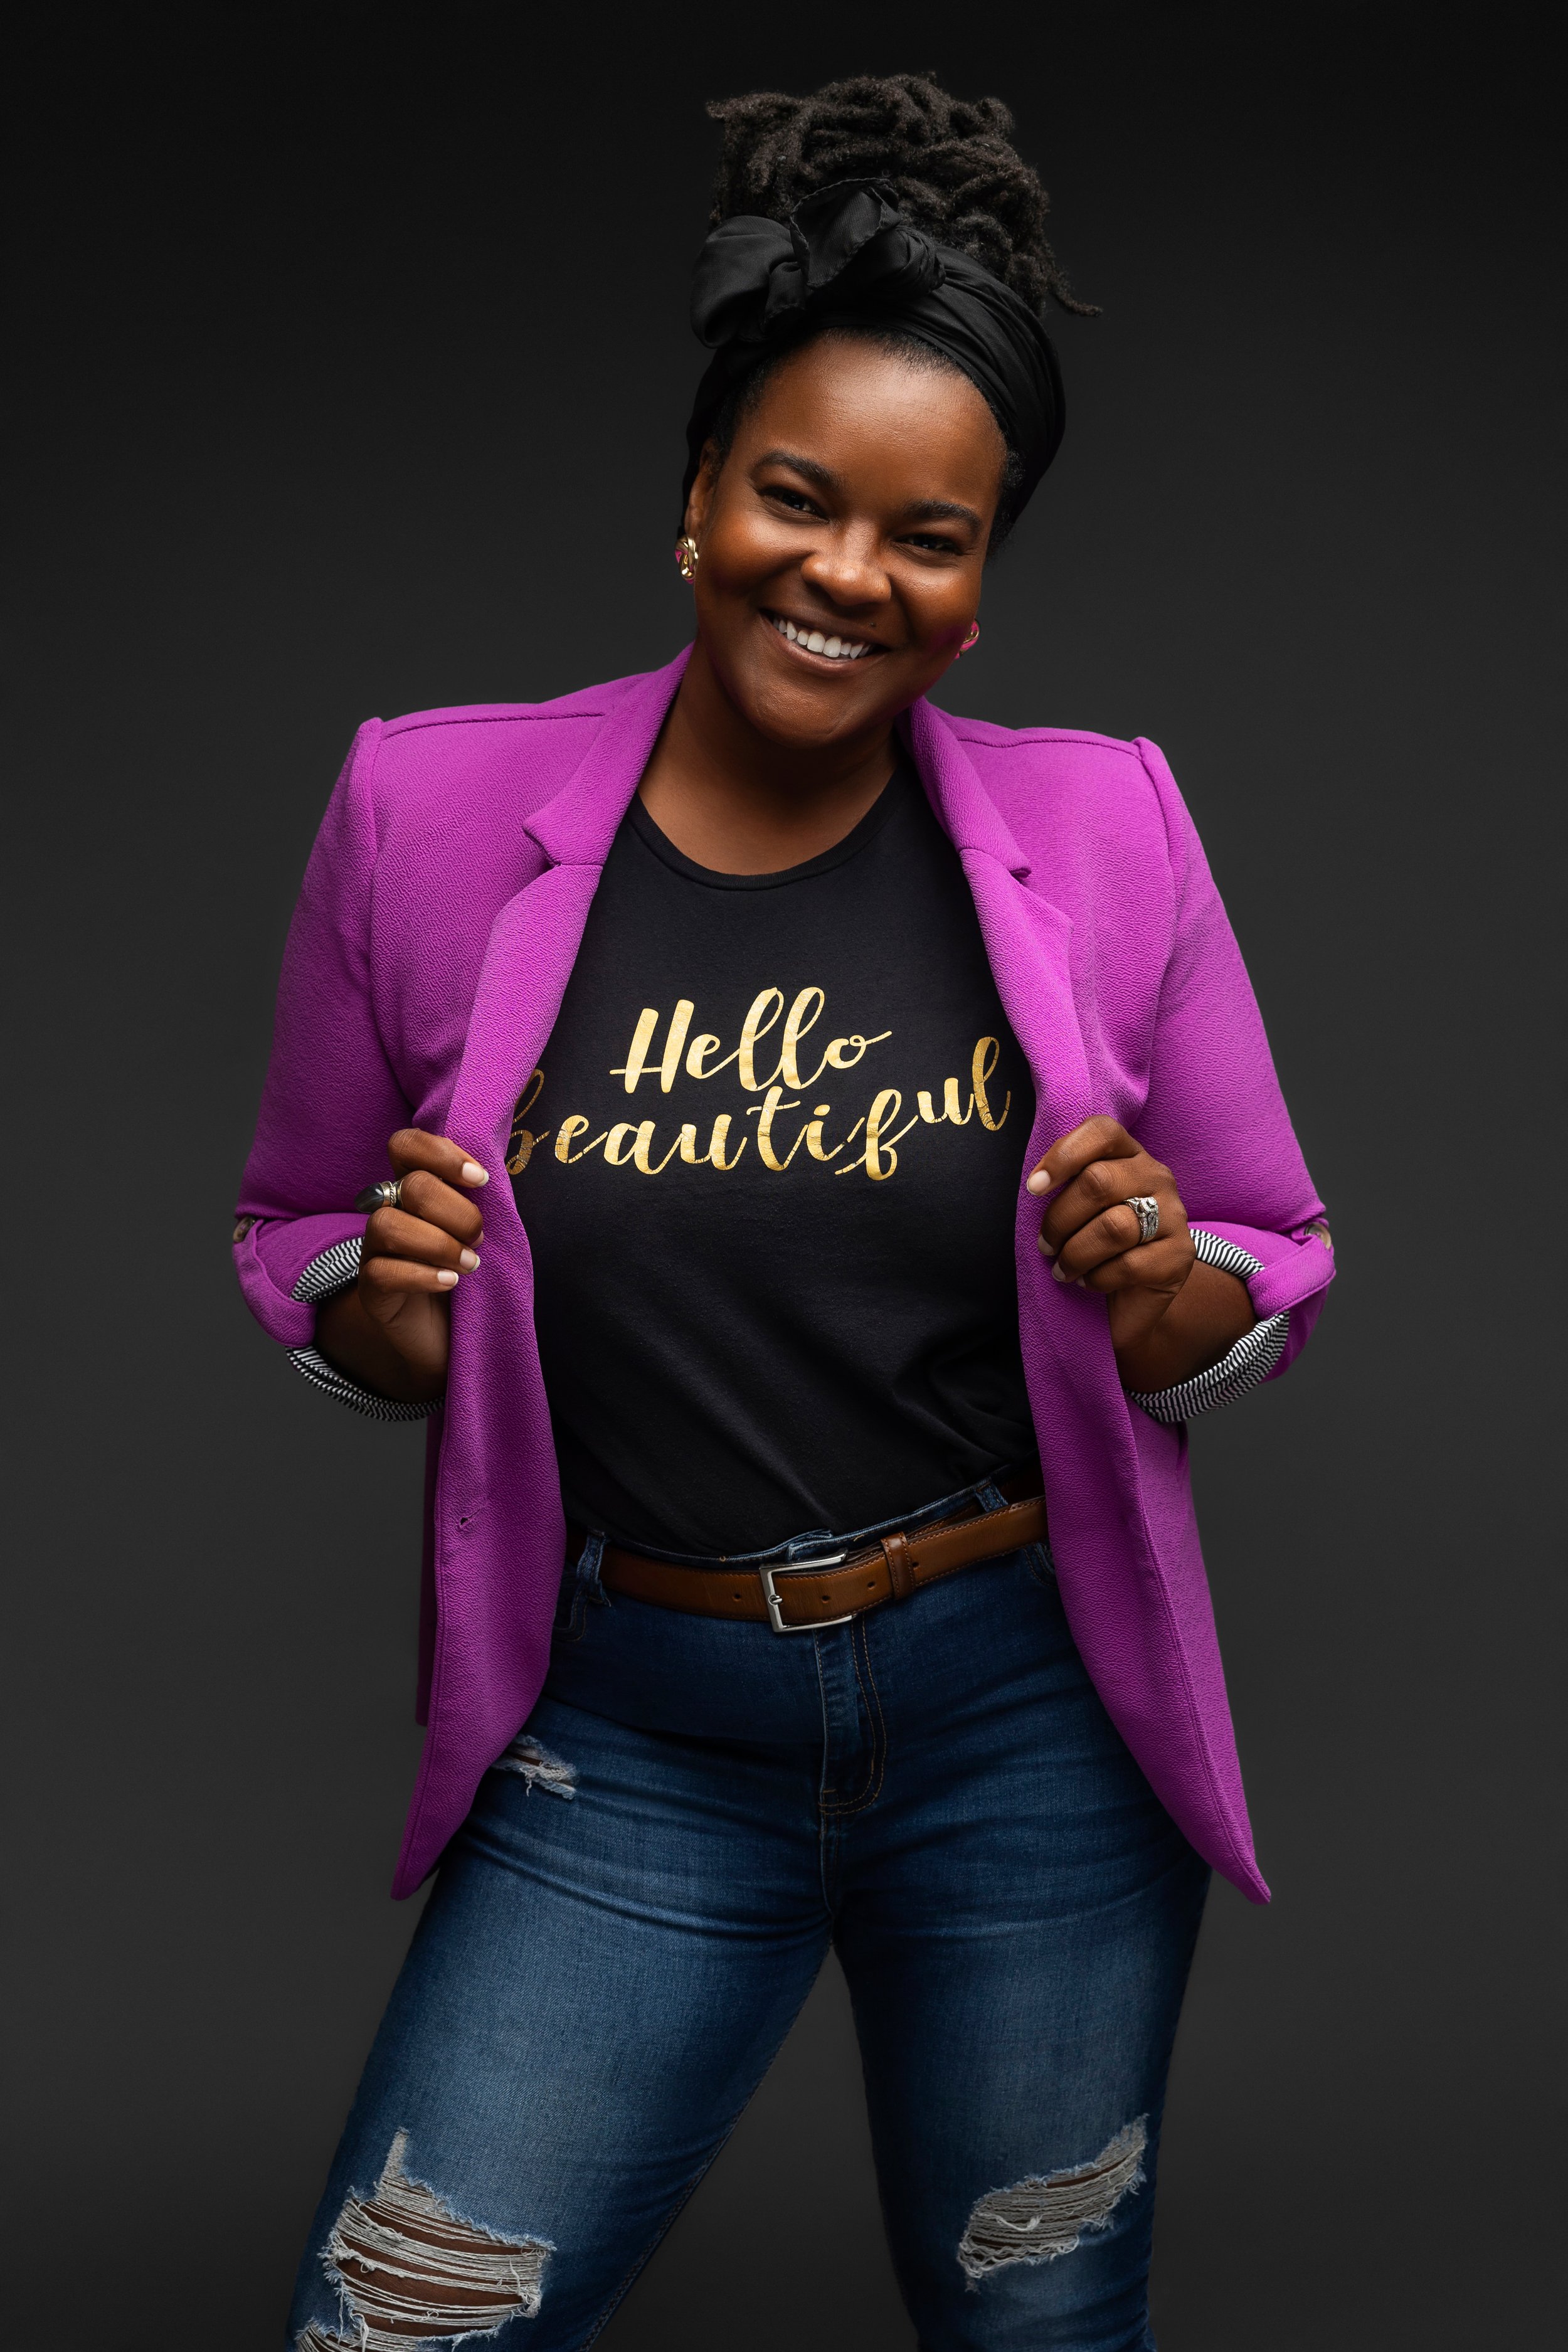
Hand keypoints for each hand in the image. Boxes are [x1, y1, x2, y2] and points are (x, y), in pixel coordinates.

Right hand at [316, 1130, 488, 1399]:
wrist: (455, 1340)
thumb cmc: (470, 1277)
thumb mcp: (478, 1231)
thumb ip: (478, 1199)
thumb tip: (492, 1171)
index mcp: (412, 1190)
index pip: (405, 1145)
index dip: (441, 1153)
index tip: (481, 1180)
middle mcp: (388, 1213)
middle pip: (410, 1186)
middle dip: (457, 1211)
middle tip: (480, 1238)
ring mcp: (374, 1251)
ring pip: (388, 1225)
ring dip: (438, 1244)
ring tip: (469, 1266)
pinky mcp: (371, 1290)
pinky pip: (382, 1271)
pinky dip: (423, 1275)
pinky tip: (450, 1284)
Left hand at [1026, 1116, 1253, 1390]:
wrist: (1135, 1298)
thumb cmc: (1097, 1244)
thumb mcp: (1081, 1209)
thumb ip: (1067, 1187)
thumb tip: (1035, 1186)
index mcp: (1129, 1154)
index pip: (1101, 1132)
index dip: (1063, 1155)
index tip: (1033, 1188)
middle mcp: (1157, 1176)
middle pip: (1099, 1182)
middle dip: (1060, 1219)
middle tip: (1045, 1245)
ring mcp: (1174, 1215)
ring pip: (1114, 1227)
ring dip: (1076, 1253)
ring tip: (1062, 1269)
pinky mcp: (1180, 1256)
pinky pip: (1128, 1265)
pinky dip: (1097, 1278)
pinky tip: (1088, 1282)